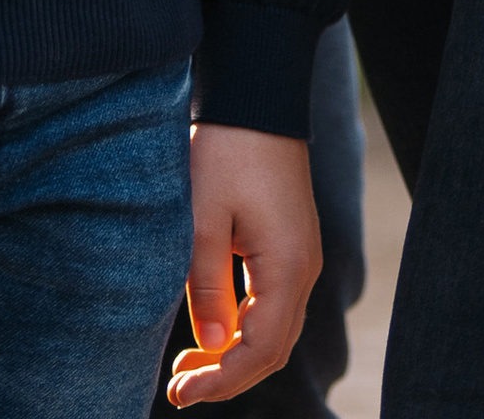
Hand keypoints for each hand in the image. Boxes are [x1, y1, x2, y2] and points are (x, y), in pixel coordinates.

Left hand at [167, 123, 320, 407]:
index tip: (180, 394)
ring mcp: (303, 257)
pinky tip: (214, 328)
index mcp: (288, 268)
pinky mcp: (293, 244)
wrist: (258, 95)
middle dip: (227, 376)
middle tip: (178, 388)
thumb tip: (209, 347)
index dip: (221, 382)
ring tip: (188, 366)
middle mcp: (305, 269)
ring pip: (275, 330)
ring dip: (235, 355)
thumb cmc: (227, 151)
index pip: (259, 352)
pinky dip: (245, 328)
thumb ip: (206, 286)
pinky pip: (275, 305)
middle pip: (272, 349)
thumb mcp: (203, 219)